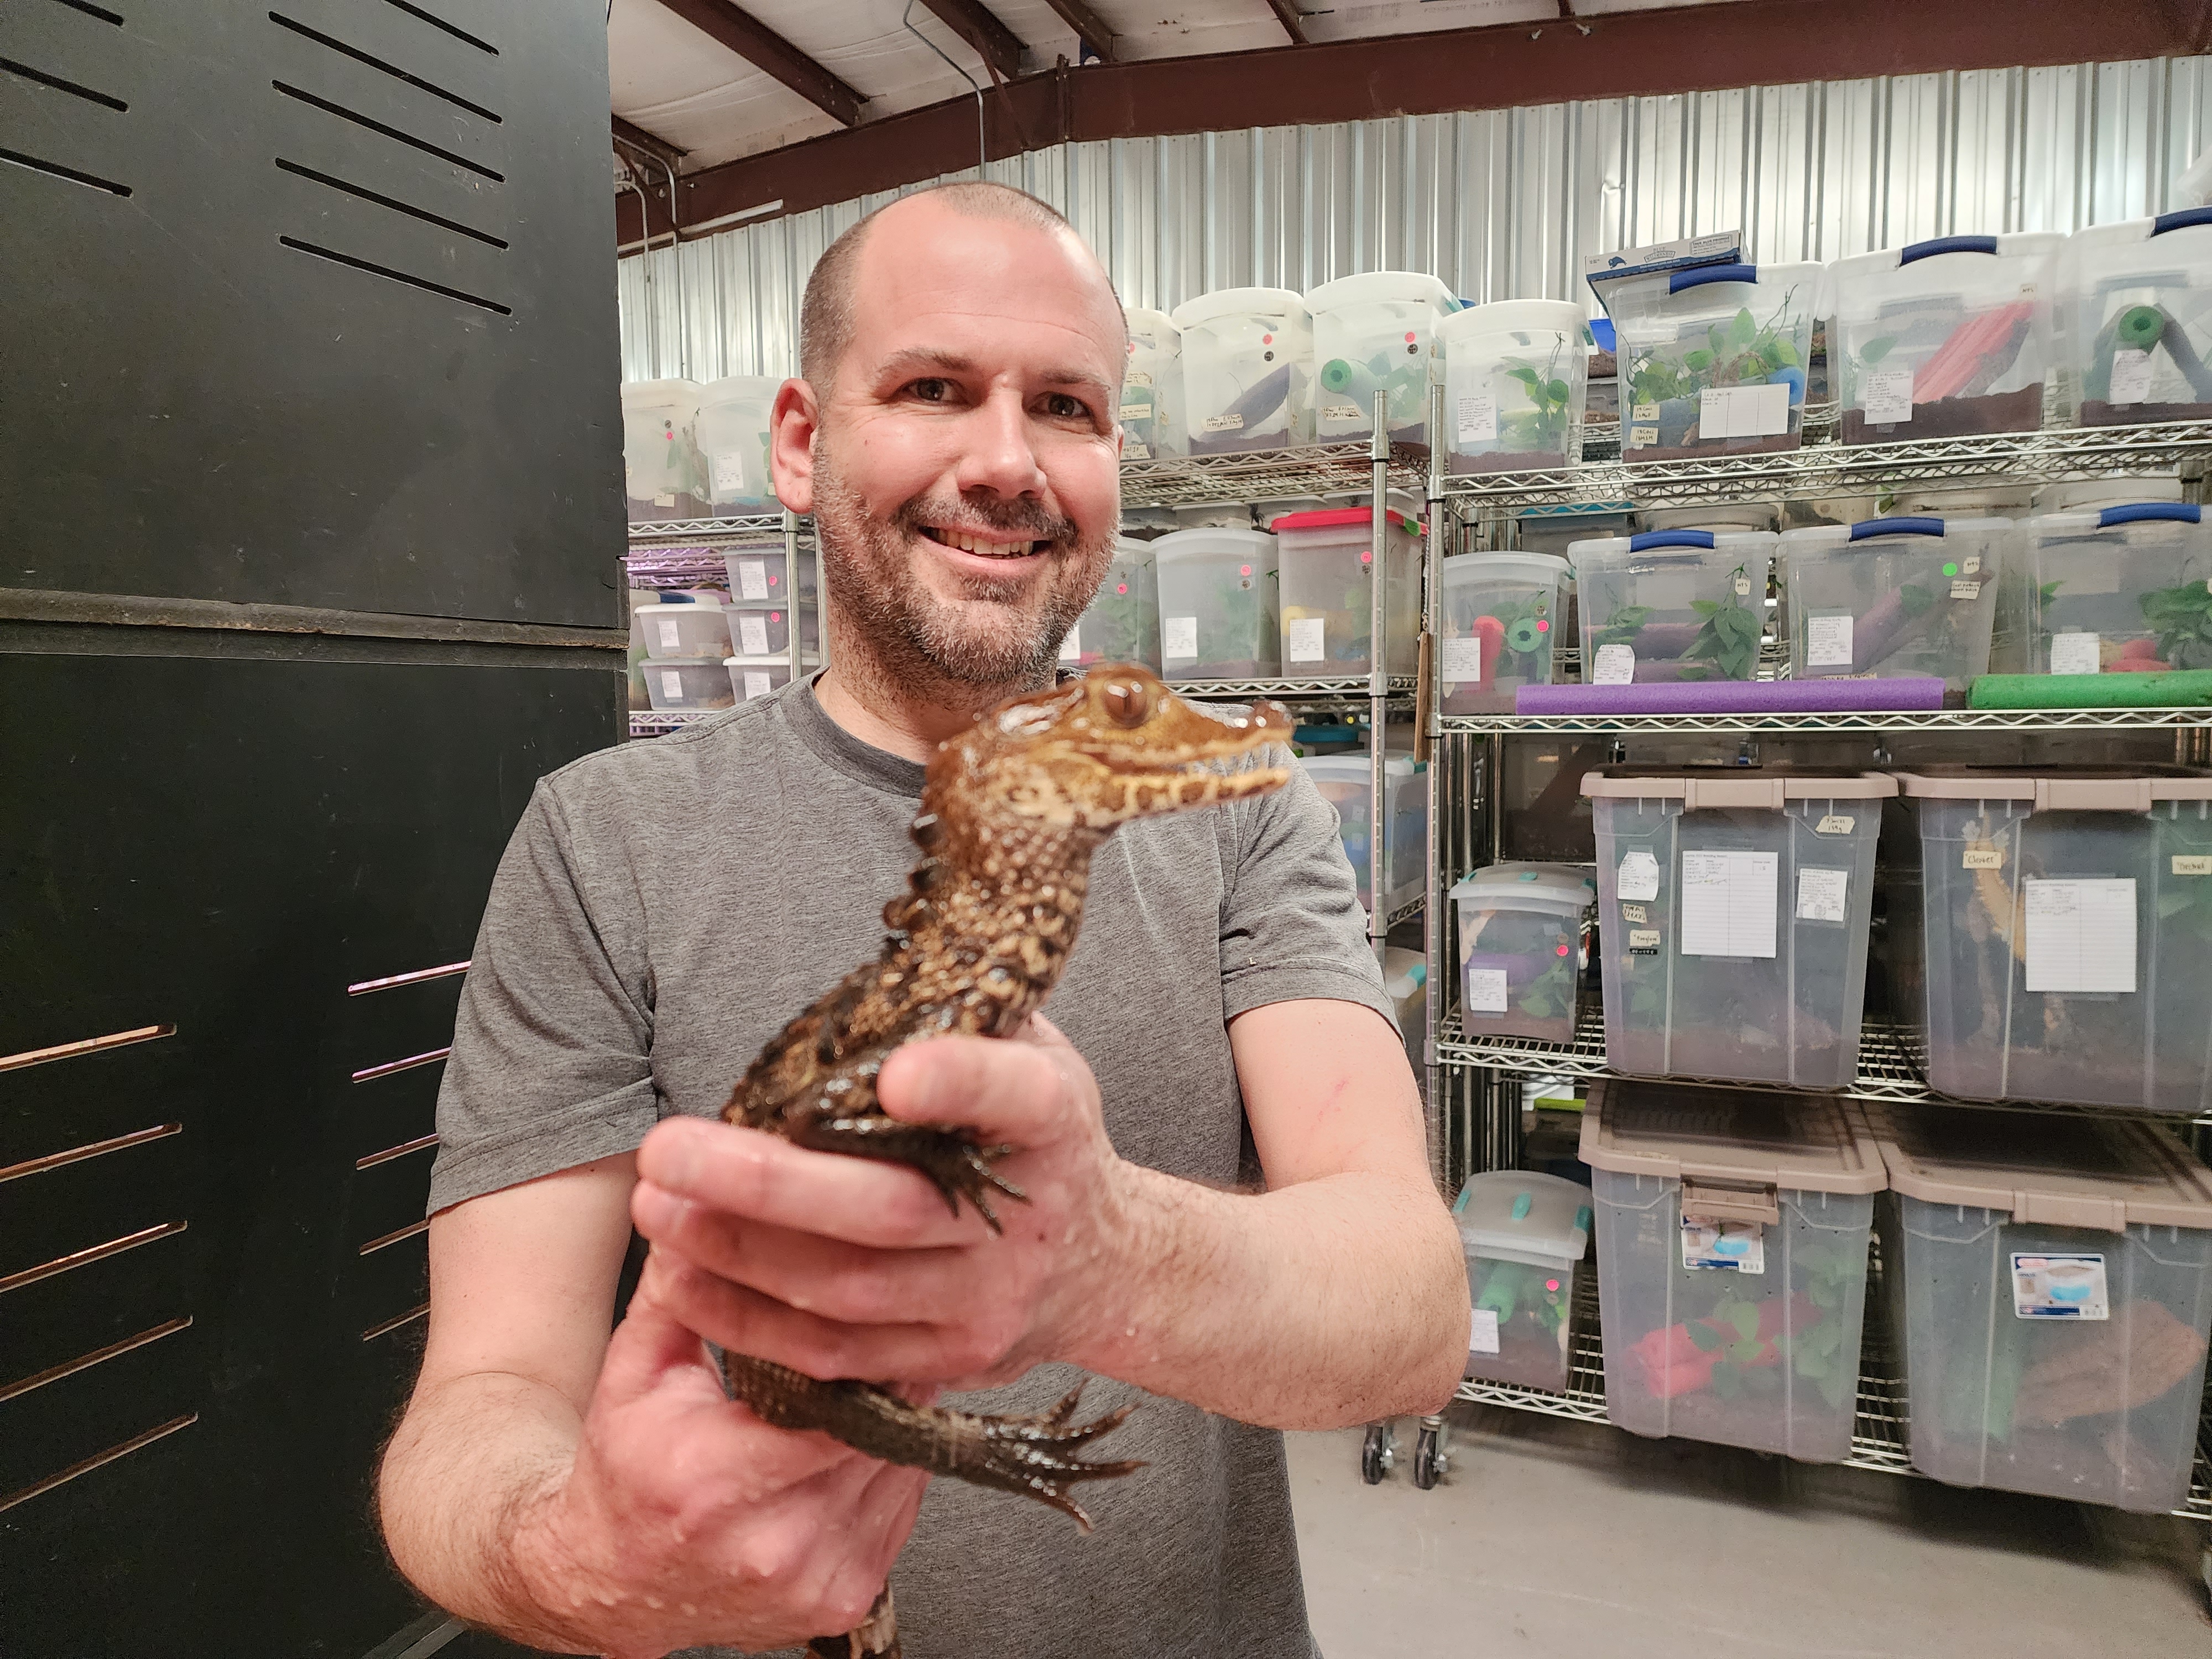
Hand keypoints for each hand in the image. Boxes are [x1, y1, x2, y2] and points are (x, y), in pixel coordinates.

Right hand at [510, 1251, 928, 1657]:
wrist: (608, 1582)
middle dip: (889, 1376)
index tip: (875, 1312)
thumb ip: (681, 1289)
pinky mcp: (844, 1601)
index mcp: (717, 1486)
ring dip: (898, 1418)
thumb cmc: (625, 1471)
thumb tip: (703, 1203)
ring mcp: (816, 1582)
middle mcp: (775, 1547)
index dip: (866, 1355)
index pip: (835, 1409)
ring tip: (881, 1370)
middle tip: (893, 1325)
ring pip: (901, 1470)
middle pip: (881, 1435)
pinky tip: (868, 1430)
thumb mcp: (639, 1370)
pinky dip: (891, 1465)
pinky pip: (900, 1509)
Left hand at [630, 1014, 1131, 1389]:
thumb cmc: (1033, 1136)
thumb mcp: (1031, 1052)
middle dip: (766, 1185)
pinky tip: (683, 1281)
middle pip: (891, 1209)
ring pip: (848, 1289)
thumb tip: (861, 991)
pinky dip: (750, 1321)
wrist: (1100, 1264)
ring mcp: (987, 1299)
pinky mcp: (948, 1361)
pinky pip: (837, 1354)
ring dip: (737, 1252)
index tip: (894, 1073)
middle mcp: (1024, 1214)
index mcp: (1052, 1118)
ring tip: (656, 1210)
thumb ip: (960, 1019)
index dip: (958, 1084)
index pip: (1015, 1096)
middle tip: (665, 1149)